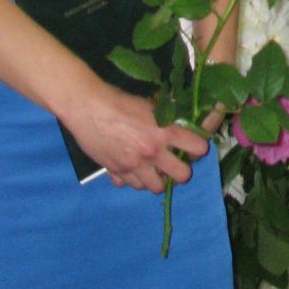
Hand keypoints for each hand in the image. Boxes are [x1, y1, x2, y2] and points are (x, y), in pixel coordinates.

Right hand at [60, 80, 209, 192]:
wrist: (88, 107)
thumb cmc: (120, 101)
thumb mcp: (150, 105)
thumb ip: (166, 118)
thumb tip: (179, 123)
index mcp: (165, 132)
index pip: (198, 148)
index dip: (199, 147)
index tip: (195, 146)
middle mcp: (152, 153)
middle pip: (182, 177)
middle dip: (182, 171)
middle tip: (176, 164)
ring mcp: (134, 166)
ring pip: (156, 187)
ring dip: (157, 179)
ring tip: (153, 170)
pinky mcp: (116, 172)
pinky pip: (131, 185)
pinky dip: (133, 180)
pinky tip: (131, 168)